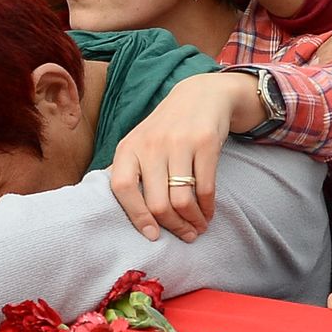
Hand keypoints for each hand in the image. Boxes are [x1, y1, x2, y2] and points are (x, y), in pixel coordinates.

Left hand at [110, 72, 263, 241]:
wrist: (199, 96)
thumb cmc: (165, 131)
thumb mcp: (139, 145)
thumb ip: (130, 173)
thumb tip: (125, 214)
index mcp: (127, 149)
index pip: (123, 188)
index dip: (136, 216)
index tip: (152, 235)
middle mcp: (150, 145)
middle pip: (156, 202)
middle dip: (172, 226)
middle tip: (185, 235)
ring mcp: (178, 143)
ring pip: (182, 199)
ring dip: (192, 221)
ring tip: (197, 228)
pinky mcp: (205, 142)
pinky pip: (205, 187)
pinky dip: (208, 208)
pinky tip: (208, 214)